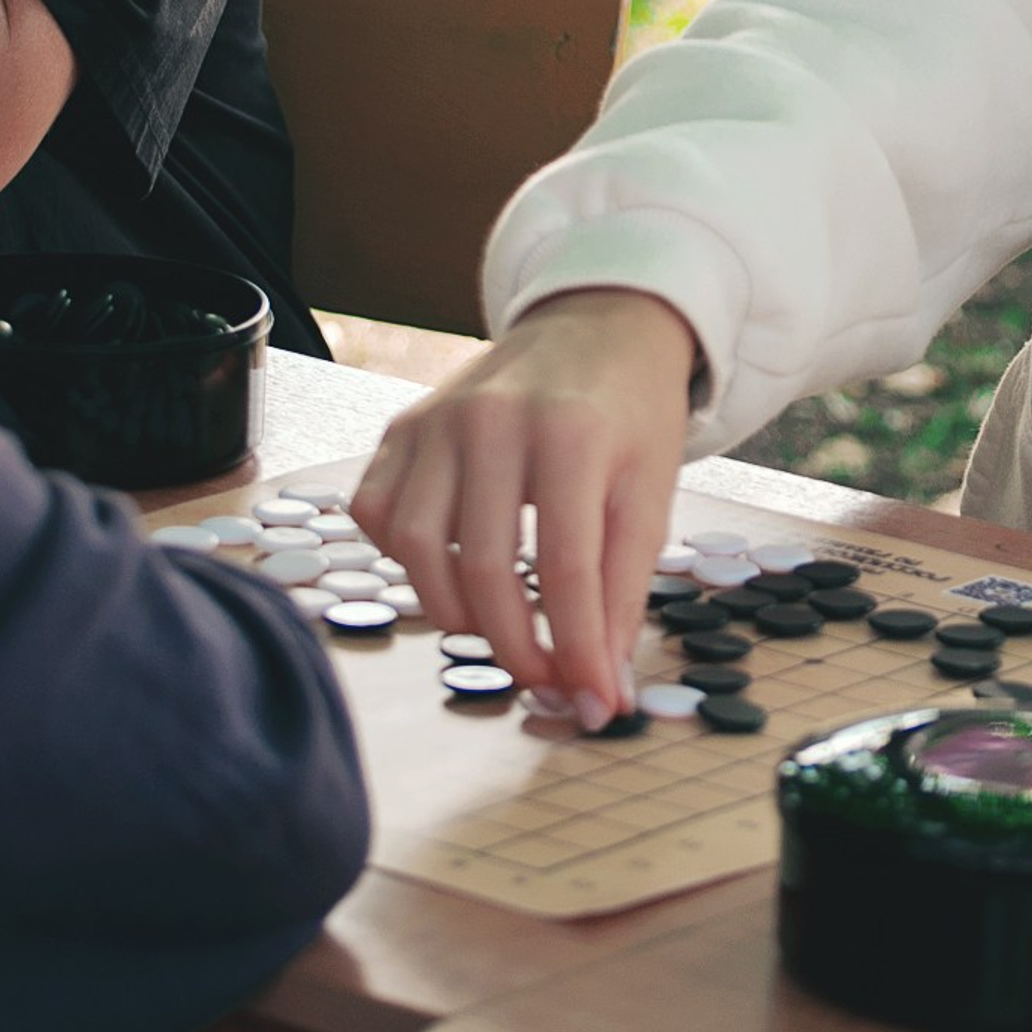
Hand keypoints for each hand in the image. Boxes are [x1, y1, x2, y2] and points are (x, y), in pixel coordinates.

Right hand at [352, 288, 698, 727]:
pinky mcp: (402, 426)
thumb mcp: (651, 494)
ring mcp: (438, 420)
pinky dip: (408, 562)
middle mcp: (494, 420)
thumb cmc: (629, 415)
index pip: (565, 570)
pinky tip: (453, 567)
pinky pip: (380, 516)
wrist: (596, 327)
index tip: (592, 705)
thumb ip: (623, 592)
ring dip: (457, 614)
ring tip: (502, 629)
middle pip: (485, 570)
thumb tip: (603, 690)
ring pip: (418, 551)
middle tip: (546, 681)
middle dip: (517, 648)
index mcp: (571, 434)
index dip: (578, 652)